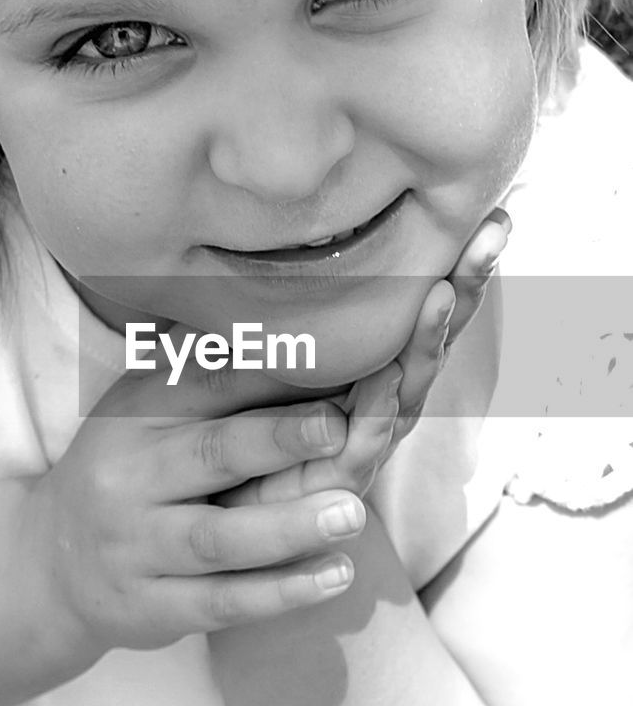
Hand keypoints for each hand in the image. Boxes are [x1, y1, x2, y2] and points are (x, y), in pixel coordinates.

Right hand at [30, 361, 363, 654]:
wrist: (50, 563)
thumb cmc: (123, 469)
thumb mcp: (142, 409)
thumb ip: (205, 374)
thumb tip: (291, 321)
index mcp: (139, 414)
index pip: (208, 383)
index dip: (273, 374)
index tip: (339, 364)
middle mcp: (132, 477)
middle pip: (213, 454)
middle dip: (281, 441)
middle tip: (343, 430)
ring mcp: (138, 547)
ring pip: (218, 539)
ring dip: (289, 527)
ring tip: (352, 513)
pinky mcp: (151, 608)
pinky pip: (221, 601)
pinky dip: (280, 592)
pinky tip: (334, 575)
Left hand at [220, 208, 510, 505]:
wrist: (211, 494)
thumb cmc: (235, 410)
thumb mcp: (250, 340)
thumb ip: (270, 300)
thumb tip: (263, 225)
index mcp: (374, 352)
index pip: (424, 299)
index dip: (456, 258)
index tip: (488, 211)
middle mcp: (385, 390)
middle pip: (437, 331)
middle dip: (467, 282)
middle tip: (494, 231)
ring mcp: (371, 433)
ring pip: (413, 381)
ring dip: (429, 335)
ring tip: (442, 292)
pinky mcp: (342, 478)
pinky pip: (367, 439)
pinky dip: (379, 408)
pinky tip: (388, 375)